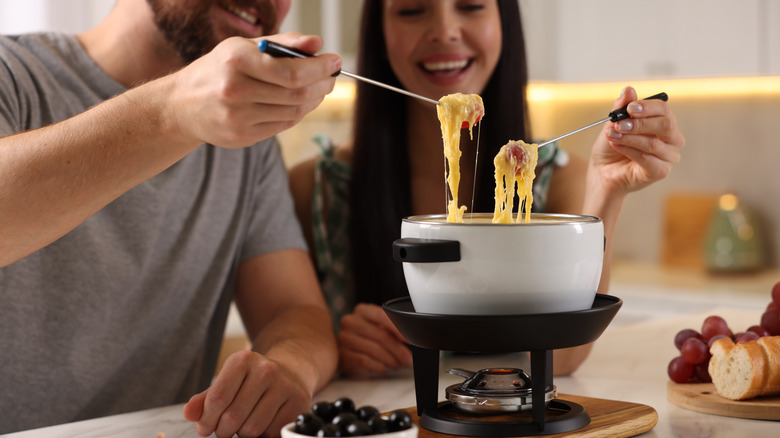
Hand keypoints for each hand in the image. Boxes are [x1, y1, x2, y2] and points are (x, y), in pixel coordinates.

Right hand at [164, 32, 340, 148]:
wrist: (181, 105)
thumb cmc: (219, 70)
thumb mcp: (244, 47)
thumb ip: (283, 44)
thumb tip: (317, 43)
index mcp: (236, 61)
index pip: (291, 71)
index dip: (319, 68)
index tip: (335, 61)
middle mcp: (235, 91)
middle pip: (296, 94)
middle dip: (321, 84)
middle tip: (331, 77)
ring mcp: (238, 117)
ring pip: (293, 112)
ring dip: (313, 100)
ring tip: (318, 89)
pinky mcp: (242, 136)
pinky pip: (283, 125)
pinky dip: (298, 113)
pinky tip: (300, 103)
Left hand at [183, 350, 310, 437]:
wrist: (290, 372)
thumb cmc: (252, 381)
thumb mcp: (227, 382)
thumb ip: (205, 399)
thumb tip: (189, 413)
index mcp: (243, 360)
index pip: (217, 398)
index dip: (207, 420)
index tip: (205, 427)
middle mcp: (266, 369)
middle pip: (233, 416)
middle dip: (223, 430)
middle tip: (224, 429)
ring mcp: (284, 385)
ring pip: (252, 428)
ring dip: (243, 433)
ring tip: (244, 423)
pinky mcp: (298, 402)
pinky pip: (271, 431)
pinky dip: (263, 433)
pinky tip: (264, 421)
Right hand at [338, 303, 412, 377]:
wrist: (350, 349)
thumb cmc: (370, 336)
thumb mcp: (380, 327)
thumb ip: (393, 328)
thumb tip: (412, 336)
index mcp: (362, 310)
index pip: (381, 315)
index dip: (398, 328)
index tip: (410, 339)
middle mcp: (350, 321)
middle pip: (380, 335)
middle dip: (398, 350)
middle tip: (408, 359)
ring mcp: (344, 338)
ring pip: (373, 350)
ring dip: (390, 360)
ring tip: (396, 364)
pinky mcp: (342, 355)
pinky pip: (364, 361)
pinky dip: (378, 366)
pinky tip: (383, 367)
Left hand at [590, 86, 685, 195]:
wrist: (602, 172)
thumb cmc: (611, 148)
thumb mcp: (612, 125)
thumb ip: (621, 108)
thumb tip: (628, 90)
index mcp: (662, 123)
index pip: (663, 110)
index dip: (647, 107)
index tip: (629, 107)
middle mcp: (671, 139)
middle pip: (666, 125)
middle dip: (640, 123)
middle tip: (620, 124)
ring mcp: (668, 157)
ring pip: (653, 143)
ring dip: (630, 138)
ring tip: (613, 135)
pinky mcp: (661, 171)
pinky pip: (648, 159)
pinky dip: (630, 151)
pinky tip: (616, 146)